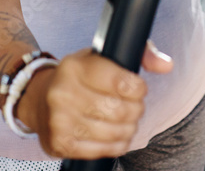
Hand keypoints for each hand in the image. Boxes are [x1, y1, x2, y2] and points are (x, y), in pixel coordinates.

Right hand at [16, 42, 172, 159]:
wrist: (38, 99)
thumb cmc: (77, 77)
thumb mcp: (101, 56)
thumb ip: (138, 54)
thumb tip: (166, 65)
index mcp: (74, 66)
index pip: (122, 82)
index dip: (138, 88)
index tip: (138, 88)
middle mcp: (64, 92)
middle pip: (119, 110)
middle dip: (136, 110)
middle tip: (134, 107)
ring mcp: (60, 120)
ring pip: (113, 133)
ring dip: (128, 129)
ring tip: (127, 122)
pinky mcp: (61, 143)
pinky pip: (102, 151)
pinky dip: (116, 146)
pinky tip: (115, 136)